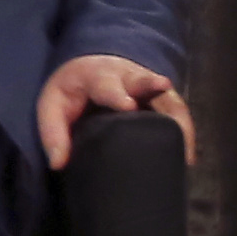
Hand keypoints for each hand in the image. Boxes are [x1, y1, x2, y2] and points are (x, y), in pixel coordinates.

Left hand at [35, 52, 193, 170]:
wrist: (93, 70)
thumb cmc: (71, 92)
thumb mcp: (51, 106)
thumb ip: (52, 134)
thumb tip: (58, 164)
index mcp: (96, 76)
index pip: (107, 84)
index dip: (117, 95)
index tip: (128, 106)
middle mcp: (128, 77)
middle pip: (145, 81)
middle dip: (155, 87)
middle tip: (165, 93)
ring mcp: (151, 88)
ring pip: (169, 100)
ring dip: (180, 121)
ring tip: (185, 152)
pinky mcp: (163, 100)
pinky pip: (177, 114)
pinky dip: (184, 133)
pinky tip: (184, 157)